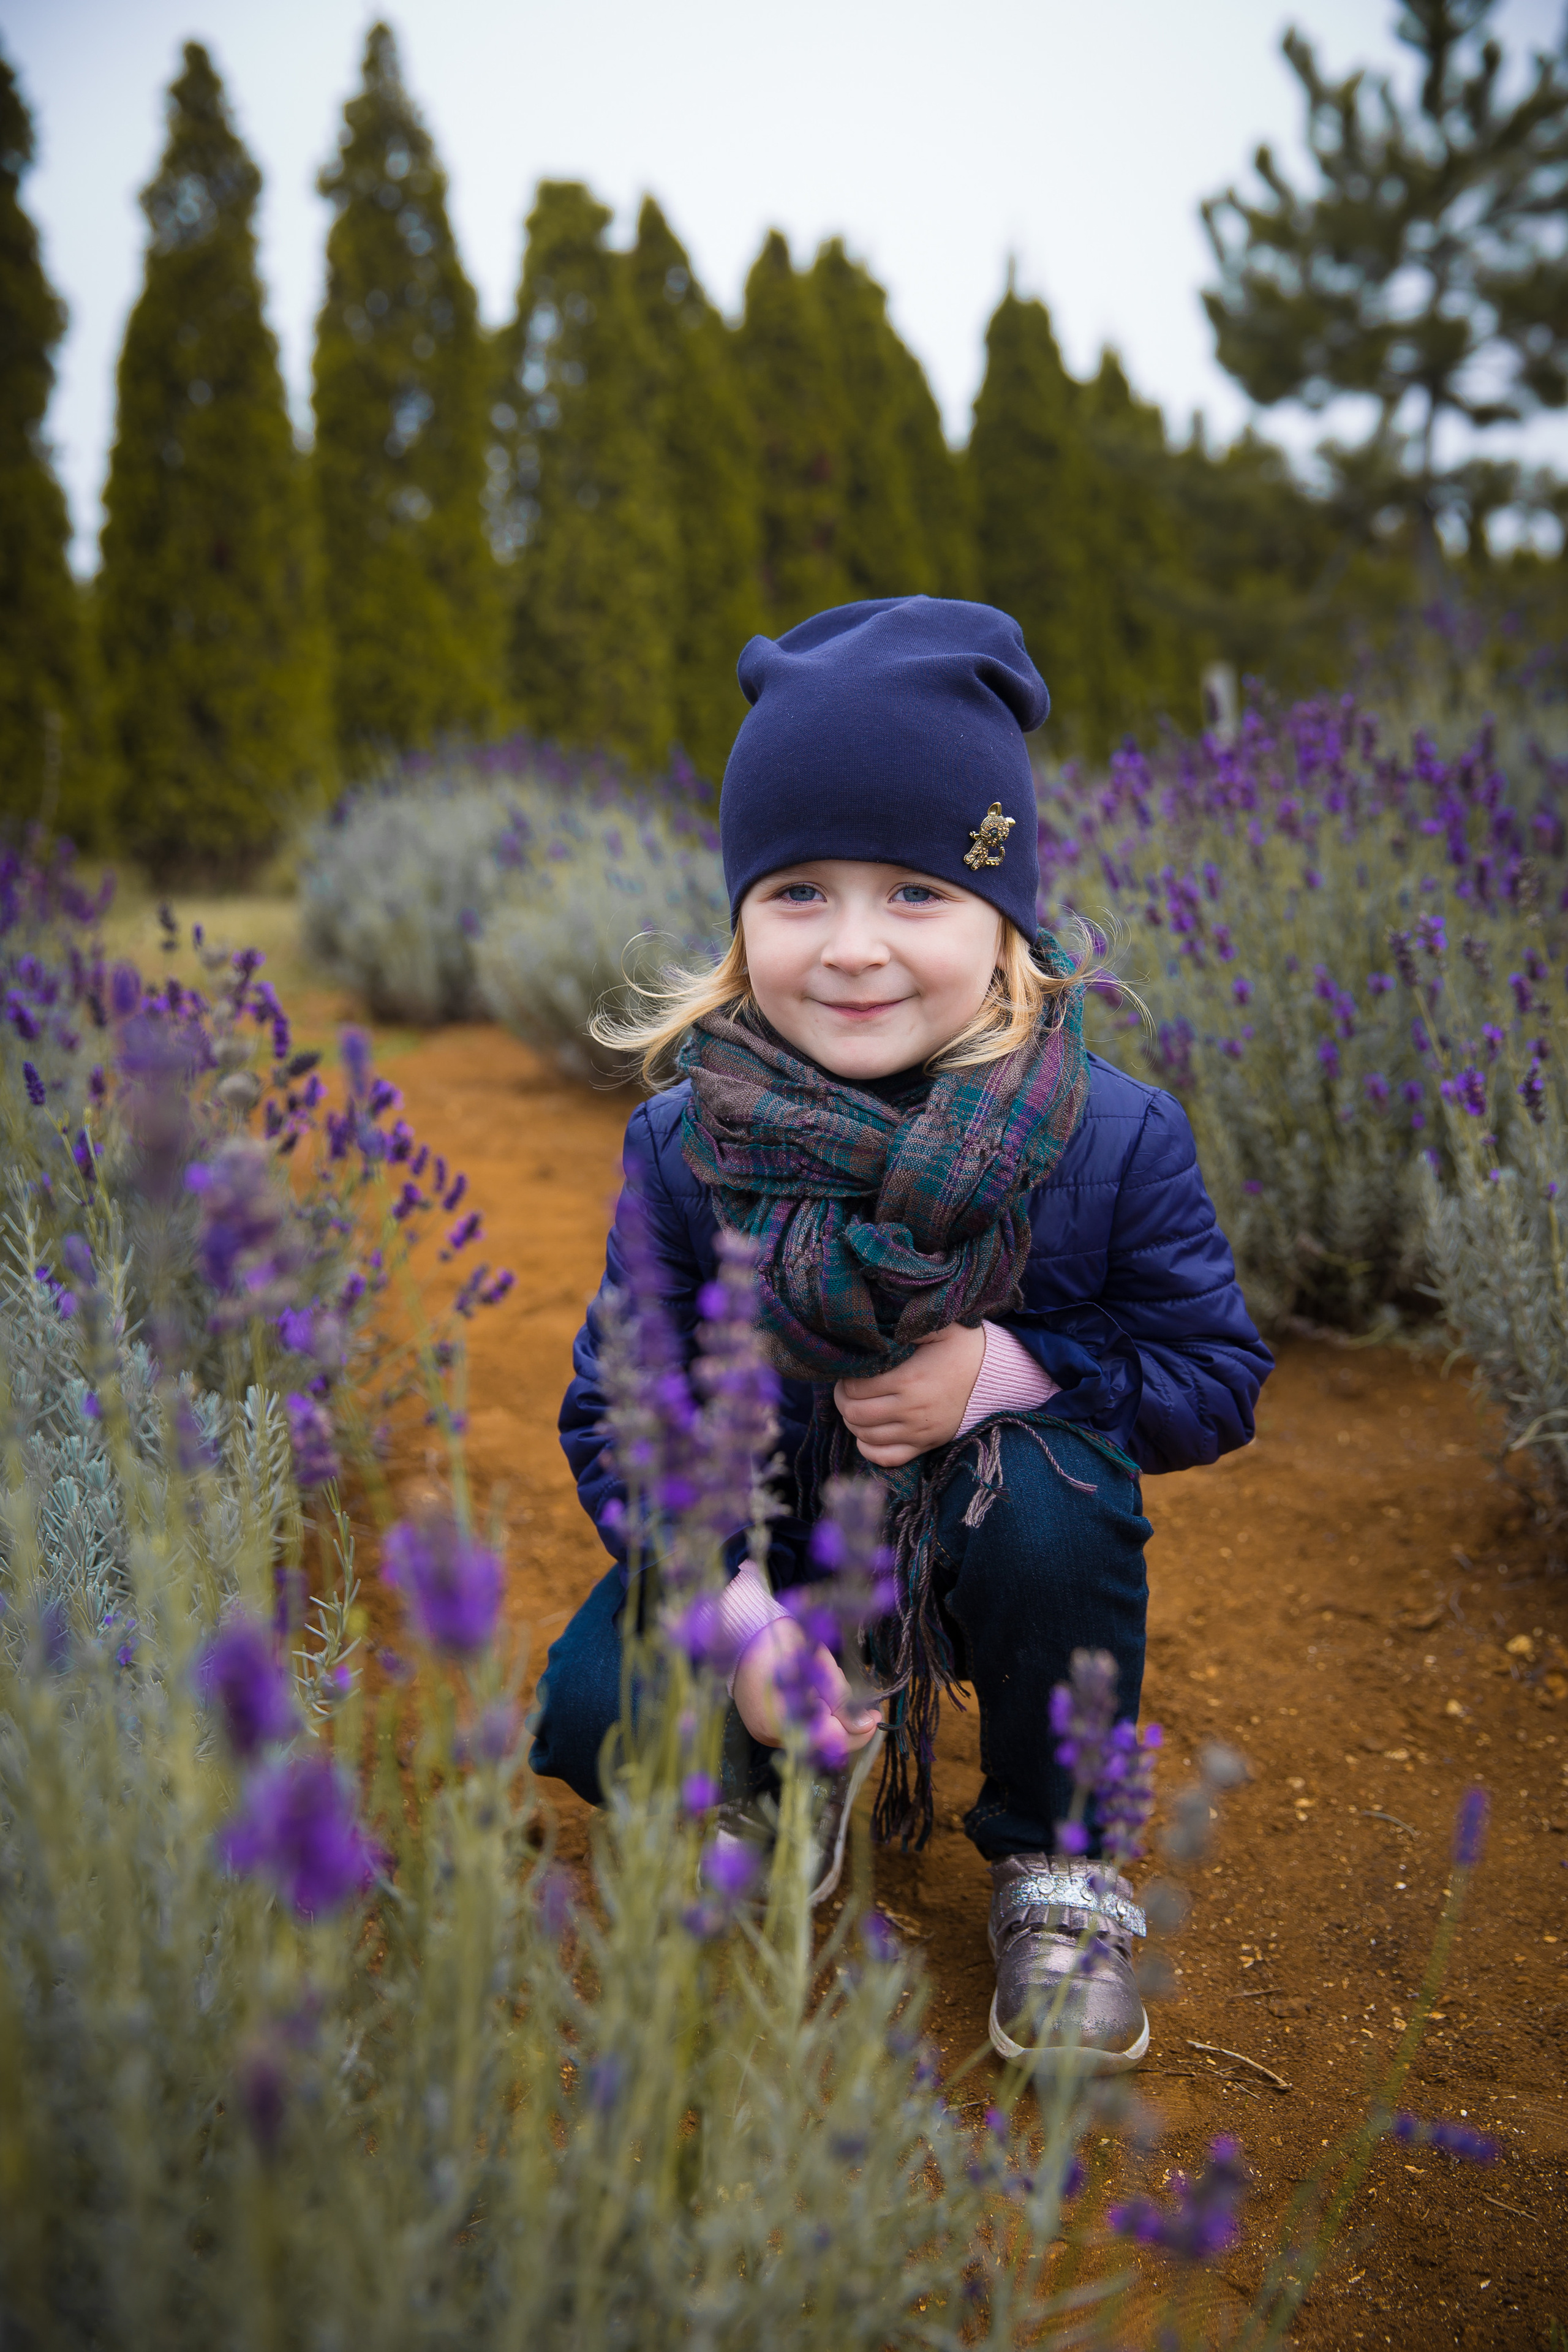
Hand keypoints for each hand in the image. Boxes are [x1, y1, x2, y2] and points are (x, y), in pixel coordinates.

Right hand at [732, 1616, 882, 1755]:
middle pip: (822, 1740)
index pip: (831, 1740)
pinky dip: (810, 1711)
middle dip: (841, 1718)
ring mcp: (764, 1732)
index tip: (875, 1714)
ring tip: (821, 1681)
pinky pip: (798, 1726)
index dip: (857, 1730)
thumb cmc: (779, 1639)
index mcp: (782, 1719)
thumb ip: (842, 1699)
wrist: (740, 1629)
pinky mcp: (763, 1725)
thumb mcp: (818, 1665)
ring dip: (826, 1713)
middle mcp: (770, 1734)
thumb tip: (866, 1726)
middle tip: (851, 1694)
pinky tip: (809, 1690)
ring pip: (812, 1734)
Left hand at [833, 1321, 986, 1466]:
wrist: (994, 1377)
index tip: (849, 1370)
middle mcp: (911, 1410)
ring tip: (856, 1405)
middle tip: (846, 1387)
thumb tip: (874, 1329)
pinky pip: (887, 1458)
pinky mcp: (926, 1444)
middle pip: (855, 1414)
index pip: (855, 1387)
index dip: (844, 1378)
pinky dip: (869, 1448)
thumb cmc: (962, 1347)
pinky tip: (867, 1432)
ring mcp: (918, 1431)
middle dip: (843, 1400)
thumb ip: (905, 1327)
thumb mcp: (937, 1327)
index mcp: (909, 1380)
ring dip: (853, 1421)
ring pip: (866, 1437)